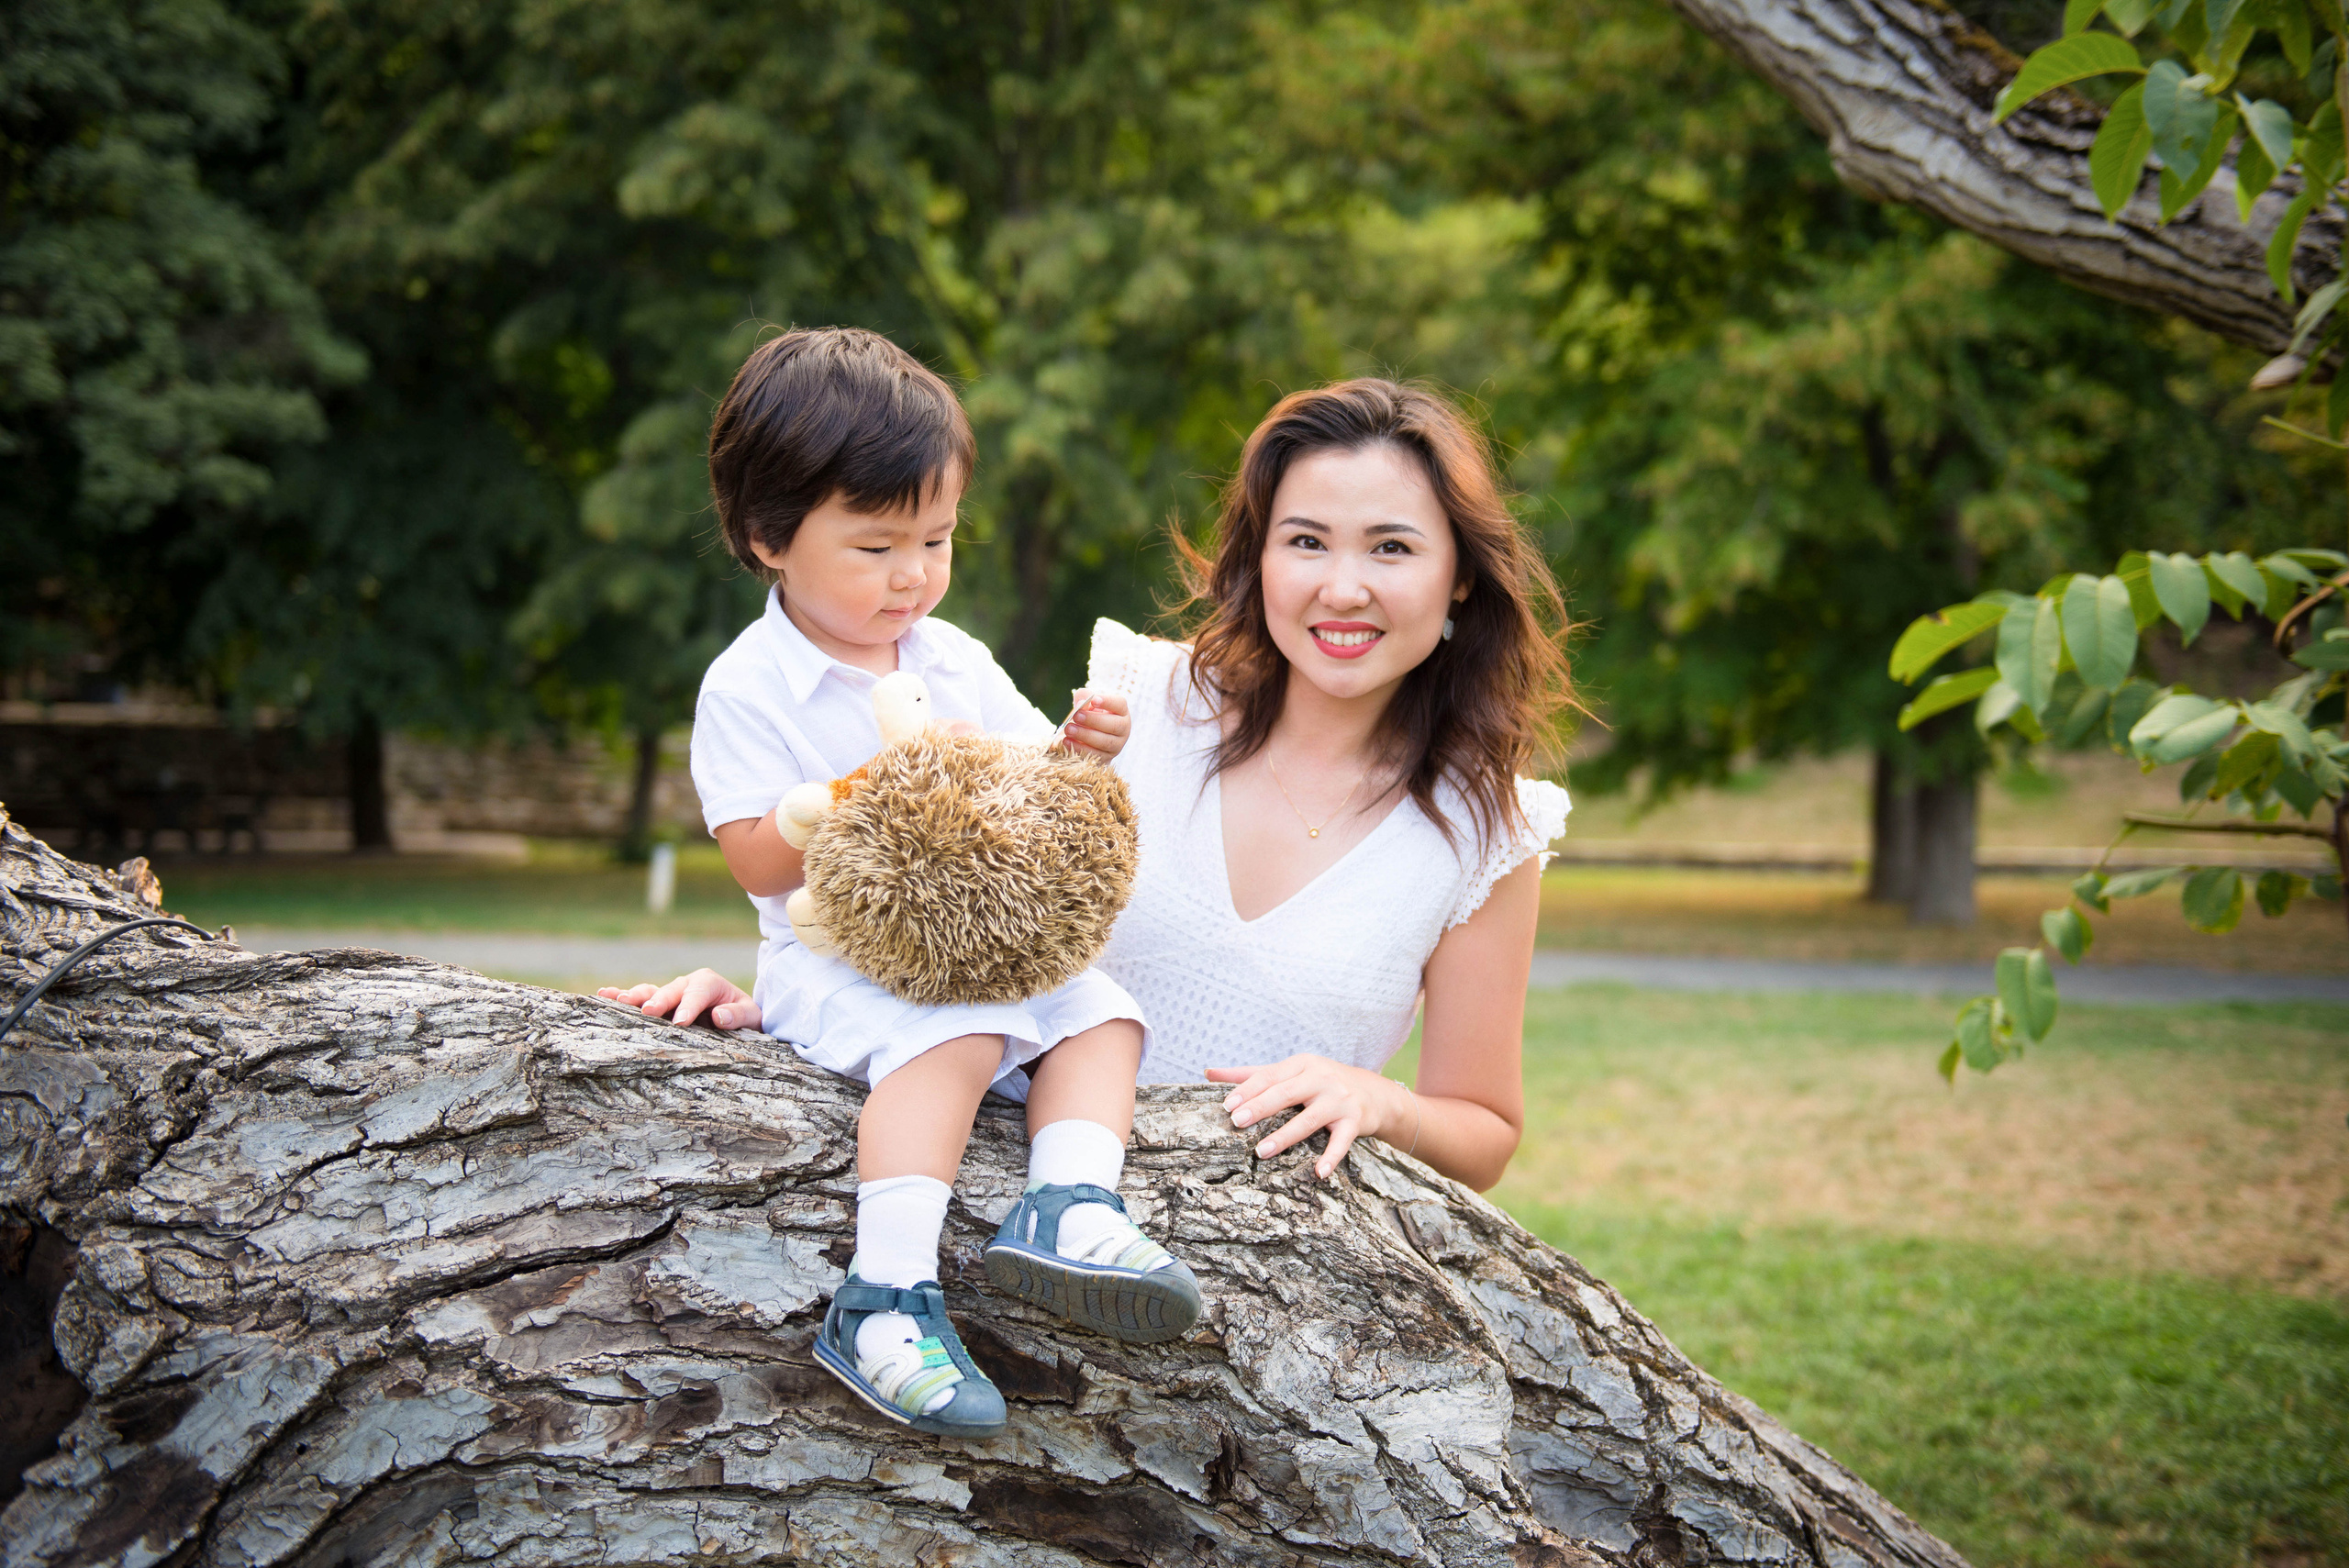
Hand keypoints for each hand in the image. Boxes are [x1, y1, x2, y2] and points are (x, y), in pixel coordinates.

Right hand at [597, 969, 758, 1030]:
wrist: (737, 1016)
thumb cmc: (744, 1016)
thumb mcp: (751, 1016)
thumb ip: (738, 1015)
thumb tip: (719, 1016)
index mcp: (709, 983)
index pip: (699, 992)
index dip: (689, 1006)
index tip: (681, 1022)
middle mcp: (686, 984)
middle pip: (671, 990)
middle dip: (659, 1000)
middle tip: (648, 1012)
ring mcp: (670, 993)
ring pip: (651, 991)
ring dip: (634, 995)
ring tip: (617, 999)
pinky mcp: (659, 1003)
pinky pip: (640, 998)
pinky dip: (622, 995)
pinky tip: (604, 994)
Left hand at [1060, 690, 1129, 758]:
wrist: (1087, 738)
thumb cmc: (1089, 716)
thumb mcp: (1087, 704)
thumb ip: (1084, 698)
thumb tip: (1081, 703)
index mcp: (1121, 711)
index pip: (1119, 704)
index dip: (1108, 702)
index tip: (1093, 700)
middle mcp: (1123, 728)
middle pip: (1114, 725)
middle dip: (1094, 720)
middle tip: (1076, 716)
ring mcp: (1117, 745)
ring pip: (1105, 742)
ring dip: (1085, 735)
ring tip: (1069, 729)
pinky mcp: (1107, 758)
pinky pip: (1095, 755)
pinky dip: (1079, 748)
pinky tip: (1067, 741)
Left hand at [1205, 1054, 1407, 1179]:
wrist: (1375, 1092)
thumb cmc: (1322, 1082)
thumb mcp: (1291, 1072)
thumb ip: (1251, 1074)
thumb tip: (1208, 1072)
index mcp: (1302, 1064)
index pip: (1270, 1075)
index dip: (1248, 1089)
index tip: (1227, 1104)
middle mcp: (1321, 1079)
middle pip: (1286, 1093)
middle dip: (1260, 1107)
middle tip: (1237, 1121)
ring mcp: (1339, 1101)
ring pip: (1308, 1119)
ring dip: (1284, 1136)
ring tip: (1260, 1151)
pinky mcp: (1355, 1122)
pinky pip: (1341, 1142)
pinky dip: (1331, 1158)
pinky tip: (1319, 1173)